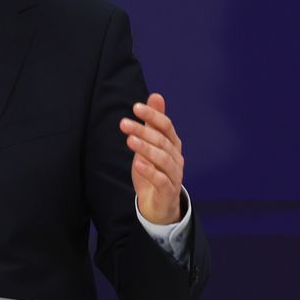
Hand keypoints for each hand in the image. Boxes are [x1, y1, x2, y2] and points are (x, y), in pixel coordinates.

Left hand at [118, 93, 183, 224]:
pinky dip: (150, 171)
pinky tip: (138, 164)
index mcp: (173, 144)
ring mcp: (174, 175)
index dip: (153, 116)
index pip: (166, 126)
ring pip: (163, 159)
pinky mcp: (168, 191)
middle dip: (143, 131)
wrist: (160, 204)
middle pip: (162, 141)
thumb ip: (153, 122)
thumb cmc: (155, 169)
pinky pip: (161, 180)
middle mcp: (176, 158)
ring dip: (146, 149)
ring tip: (130, 141)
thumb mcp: (152, 143)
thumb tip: (156, 95)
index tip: (135, 107)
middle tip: (124, 123)